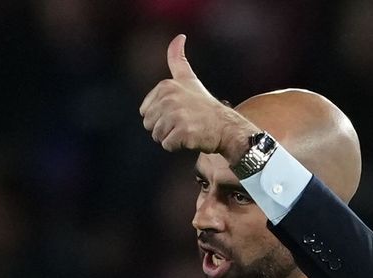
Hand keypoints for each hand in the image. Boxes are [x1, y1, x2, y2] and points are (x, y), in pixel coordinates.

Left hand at [139, 34, 257, 161]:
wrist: (226, 127)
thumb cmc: (205, 106)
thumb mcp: (189, 79)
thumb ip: (177, 59)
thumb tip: (179, 36)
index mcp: (166, 86)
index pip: (145, 111)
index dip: (161, 116)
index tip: (180, 112)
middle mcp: (169, 99)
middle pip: (149, 124)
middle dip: (164, 128)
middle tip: (184, 123)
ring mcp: (176, 115)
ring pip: (157, 136)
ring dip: (171, 138)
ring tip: (188, 130)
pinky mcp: (182, 132)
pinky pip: (167, 145)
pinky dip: (177, 146)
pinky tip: (191, 138)